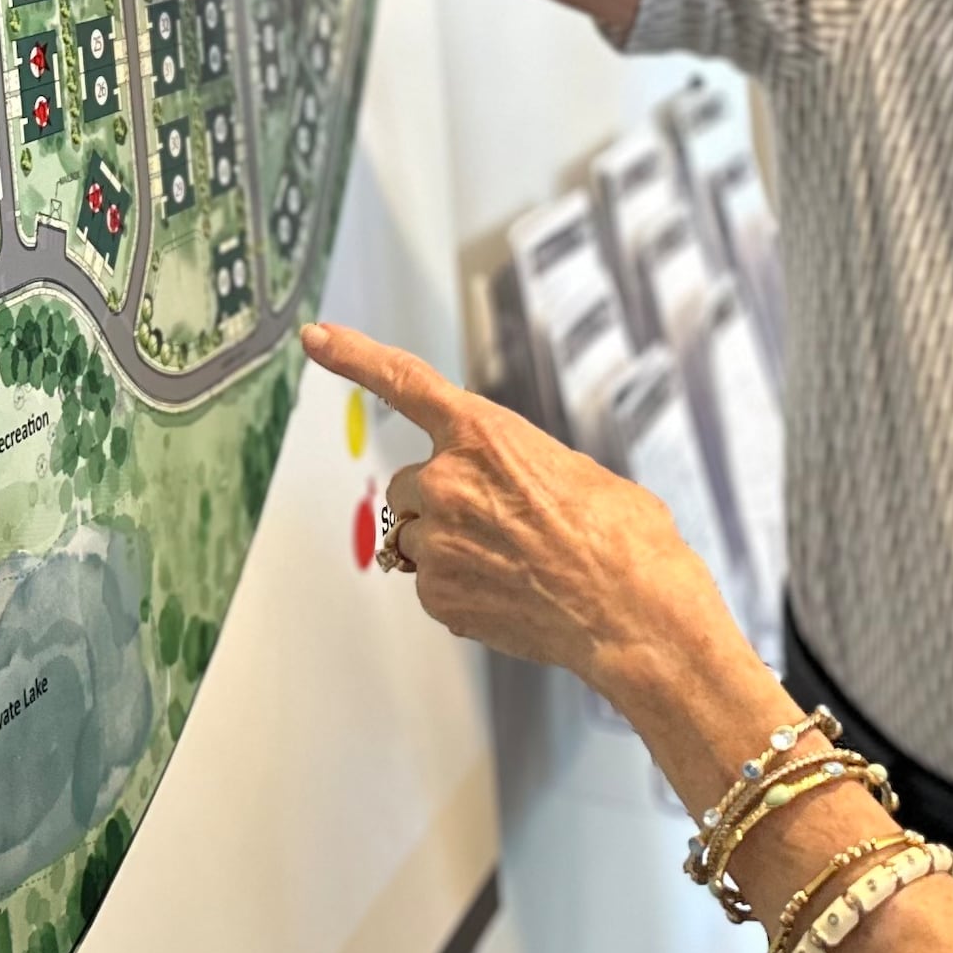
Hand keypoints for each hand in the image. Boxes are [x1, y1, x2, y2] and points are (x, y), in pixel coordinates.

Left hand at [305, 320, 739, 707]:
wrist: (636, 615)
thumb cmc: (624, 539)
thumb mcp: (574, 471)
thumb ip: (517, 466)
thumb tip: (507, 488)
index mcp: (484, 435)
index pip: (403, 382)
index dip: (353, 356)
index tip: (316, 338)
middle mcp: (447, 483)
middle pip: (412, 485)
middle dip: (445, 502)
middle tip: (507, 525)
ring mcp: (437, 543)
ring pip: (420, 538)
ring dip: (454, 546)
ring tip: (519, 564)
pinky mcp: (437, 596)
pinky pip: (433, 584)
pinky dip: (463, 589)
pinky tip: (512, 594)